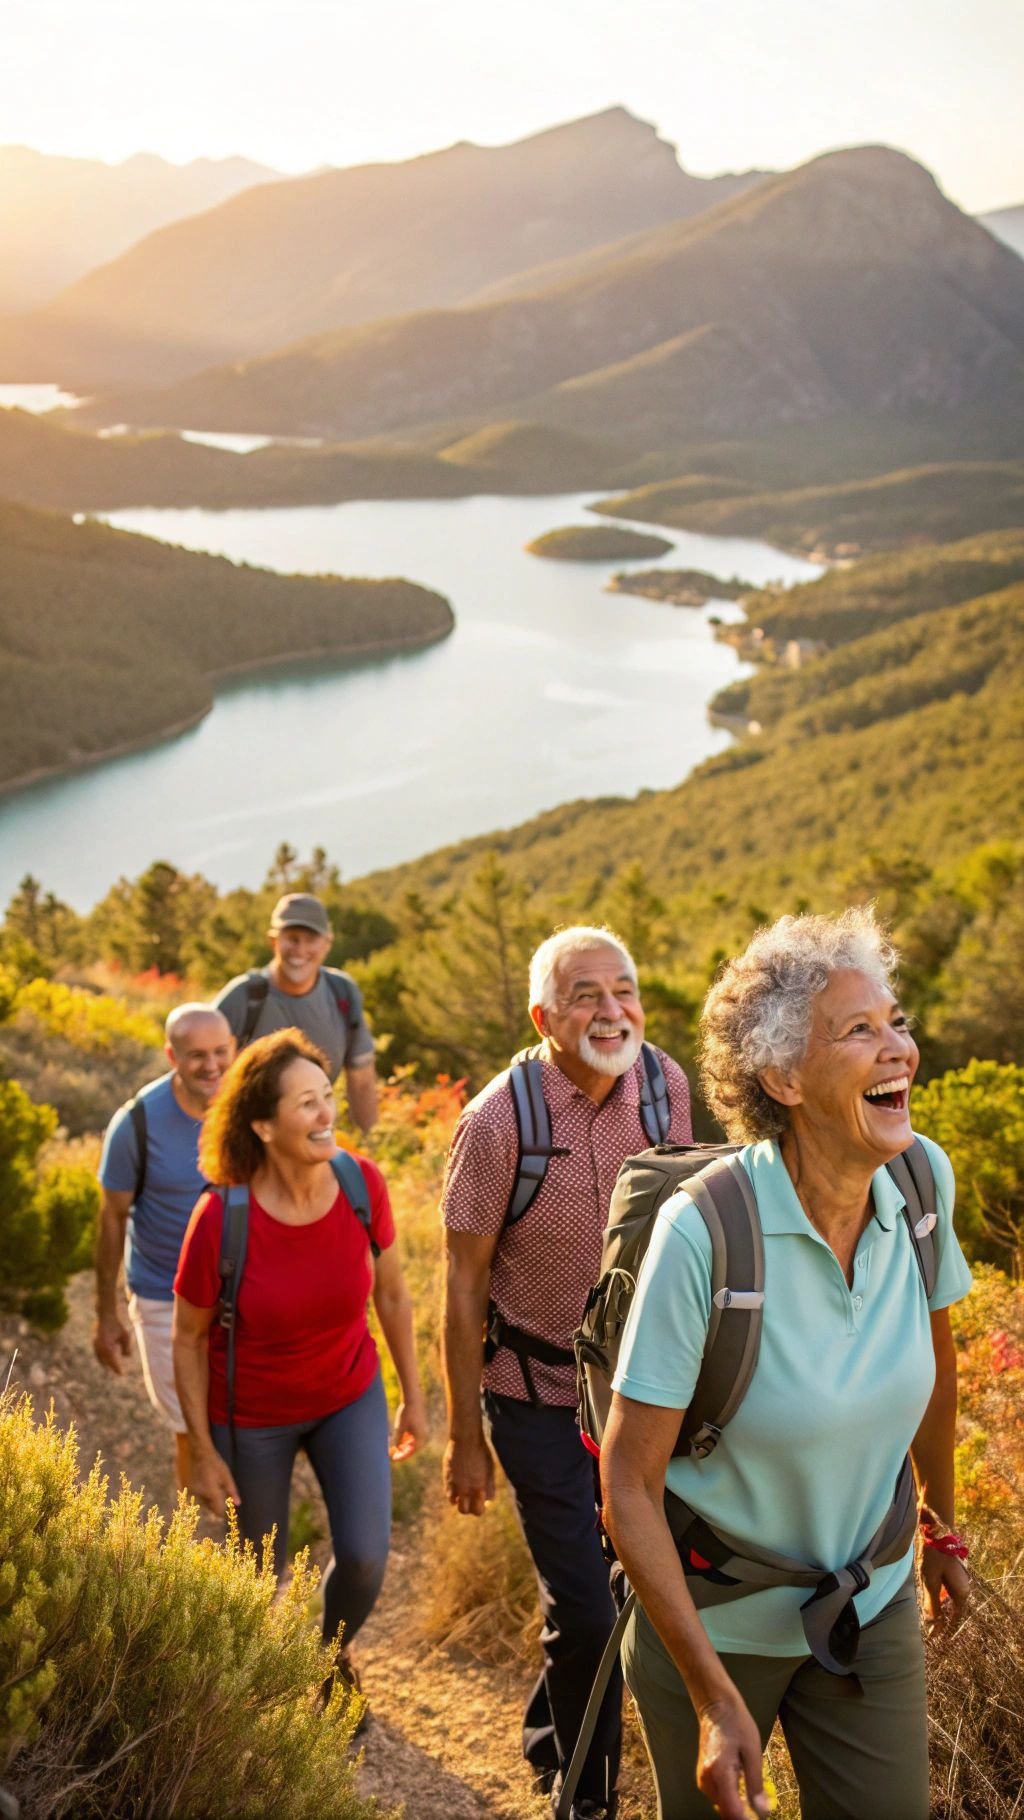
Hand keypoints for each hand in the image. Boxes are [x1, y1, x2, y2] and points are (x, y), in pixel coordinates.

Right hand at [93, 1314, 132, 1374]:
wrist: (105, 1315)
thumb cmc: (117, 1325)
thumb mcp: (125, 1336)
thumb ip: (127, 1347)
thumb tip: (127, 1356)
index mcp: (107, 1348)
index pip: (113, 1362)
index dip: (117, 1369)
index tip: (122, 1374)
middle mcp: (100, 1349)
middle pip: (106, 1362)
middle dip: (112, 1367)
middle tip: (119, 1372)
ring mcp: (95, 1345)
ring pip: (101, 1359)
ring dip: (107, 1363)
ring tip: (112, 1367)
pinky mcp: (94, 1342)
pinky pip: (98, 1353)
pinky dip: (103, 1357)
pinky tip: (107, 1358)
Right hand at [188, 1448, 239, 1517]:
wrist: (199, 1453)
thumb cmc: (215, 1464)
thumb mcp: (226, 1476)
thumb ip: (232, 1491)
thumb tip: (238, 1504)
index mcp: (212, 1493)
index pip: (218, 1511)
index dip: (223, 1510)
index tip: (227, 1506)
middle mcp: (201, 1495)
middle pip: (210, 1507)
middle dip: (216, 1503)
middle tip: (220, 1490)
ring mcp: (193, 1492)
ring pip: (203, 1502)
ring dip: (208, 1498)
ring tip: (212, 1484)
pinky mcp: (188, 1489)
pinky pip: (197, 1496)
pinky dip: (202, 1493)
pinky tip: (205, 1482)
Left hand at [390, 1394, 427, 1461]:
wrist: (413, 1398)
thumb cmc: (406, 1413)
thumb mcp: (399, 1428)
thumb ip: (397, 1440)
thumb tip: (393, 1450)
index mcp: (420, 1437)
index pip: (410, 1452)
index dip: (401, 1456)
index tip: (393, 1459)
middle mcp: (422, 1435)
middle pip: (412, 1448)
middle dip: (402, 1451)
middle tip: (392, 1454)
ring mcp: (421, 1430)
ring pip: (411, 1442)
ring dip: (403, 1445)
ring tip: (393, 1446)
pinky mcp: (418, 1425)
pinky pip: (412, 1436)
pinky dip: (405, 1438)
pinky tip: (397, 1438)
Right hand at [443, 1433, 494, 1516]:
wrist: (465, 1438)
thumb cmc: (481, 1452)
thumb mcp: (490, 1470)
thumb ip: (489, 1487)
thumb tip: (488, 1501)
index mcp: (478, 1487)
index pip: (478, 1511)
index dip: (480, 1508)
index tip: (481, 1502)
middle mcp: (465, 1489)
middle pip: (465, 1511)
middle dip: (470, 1508)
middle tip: (473, 1500)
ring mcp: (454, 1484)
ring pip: (455, 1504)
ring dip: (460, 1502)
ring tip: (465, 1494)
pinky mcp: (446, 1478)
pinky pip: (449, 1494)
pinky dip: (453, 1494)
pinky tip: (458, 1487)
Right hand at [697, 1693, 771, 1819]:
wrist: (716, 1706)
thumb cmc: (737, 1724)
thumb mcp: (753, 1751)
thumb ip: (755, 1784)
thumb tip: (762, 1812)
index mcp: (719, 1773)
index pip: (733, 1812)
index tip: (761, 1818)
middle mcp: (706, 1780)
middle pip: (726, 1813)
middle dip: (743, 1816)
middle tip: (762, 1809)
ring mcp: (703, 1778)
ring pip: (722, 1807)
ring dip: (738, 1808)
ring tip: (754, 1798)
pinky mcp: (703, 1776)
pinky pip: (718, 1797)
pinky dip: (731, 1799)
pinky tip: (742, 1788)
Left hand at [921, 1547, 969, 1635]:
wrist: (936, 1530)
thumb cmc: (934, 1556)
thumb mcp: (930, 1582)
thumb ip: (932, 1604)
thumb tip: (933, 1627)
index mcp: (962, 1592)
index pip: (956, 1617)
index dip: (946, 1628)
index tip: (936, 1638)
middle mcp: (964, 1587)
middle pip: (954, 1609)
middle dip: (943, 1619)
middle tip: (931, 1630)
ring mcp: (959, 1579)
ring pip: (950, 1600)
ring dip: (940, 1608)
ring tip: (929, 1617)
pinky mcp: (952, 1573)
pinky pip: (947, 1591)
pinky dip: (939, 1597)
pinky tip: (930, 1598)